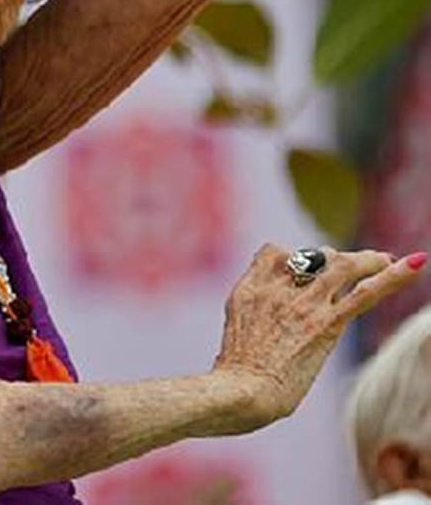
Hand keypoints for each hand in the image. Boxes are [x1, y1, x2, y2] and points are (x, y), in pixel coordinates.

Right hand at [212, 243, 425, 427]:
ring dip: (367, 260)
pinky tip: (415, 264)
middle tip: (356, 266)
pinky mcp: (326, 323)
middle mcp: (278, 287)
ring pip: (342, 266)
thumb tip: (261, 324)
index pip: (274, 252)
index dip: (292, 258)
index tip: (305, 271)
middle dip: (335, 259)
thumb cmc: (233, 378)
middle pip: (313, 257)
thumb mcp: (234, 332)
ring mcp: (303, 302)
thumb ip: (249, 315)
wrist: (241, 392)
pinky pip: (365, 293)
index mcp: (250, 288)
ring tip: (385, 260)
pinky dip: (393, 277)